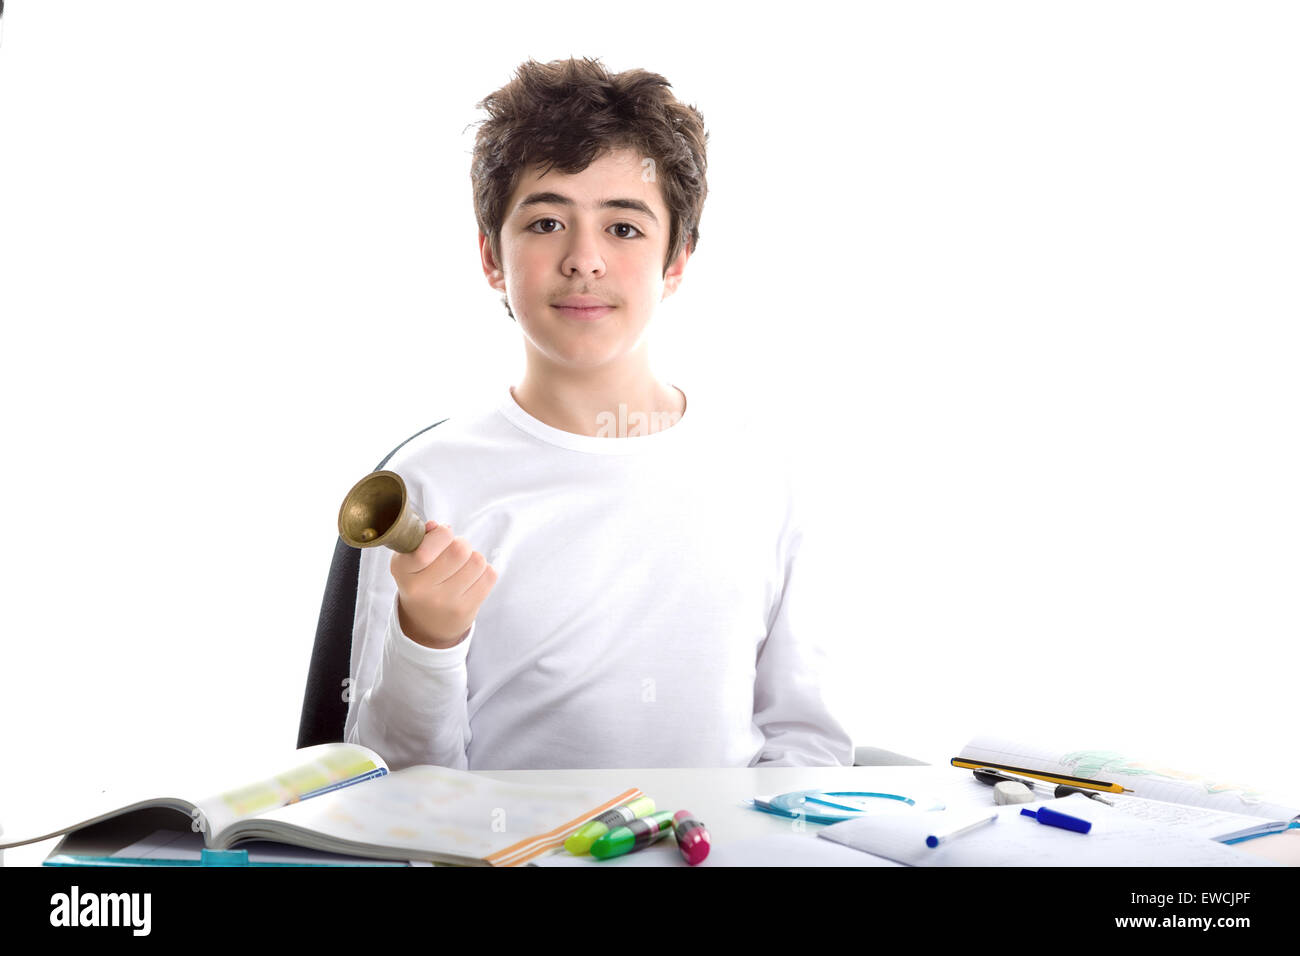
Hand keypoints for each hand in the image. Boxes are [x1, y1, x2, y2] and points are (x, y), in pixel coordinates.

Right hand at [390, 521, 498, 648]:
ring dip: (474, 558)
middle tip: (456, 551)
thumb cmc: (420, 580)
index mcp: (403, 571)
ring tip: (463, 566)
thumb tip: (436, 526)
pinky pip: (490, 575)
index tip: (444, 535)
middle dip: (461, 543)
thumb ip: (421, 538)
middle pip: (459, 550)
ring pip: (477, 561)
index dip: (442, 534)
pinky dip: (484, 571)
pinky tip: (472, 579)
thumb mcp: (409, 560)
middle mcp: (421, 589)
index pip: (425, 550)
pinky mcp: (466, 610)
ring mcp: (445, 602)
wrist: (427, 624)